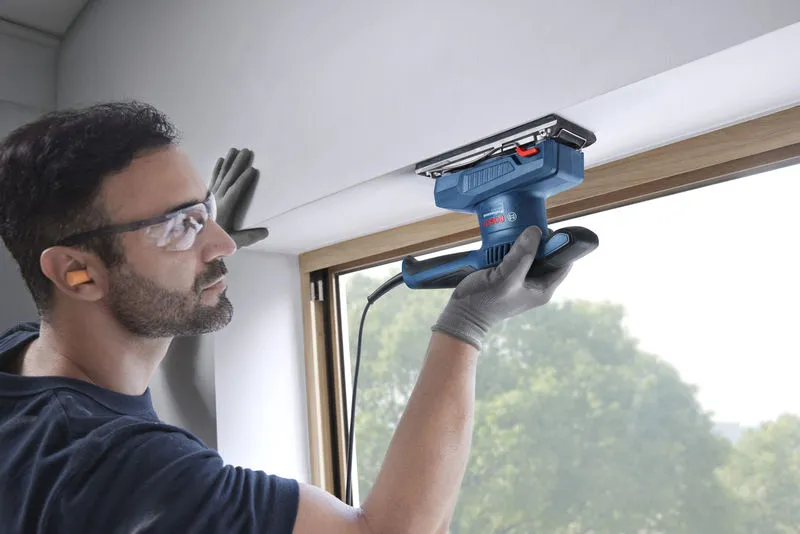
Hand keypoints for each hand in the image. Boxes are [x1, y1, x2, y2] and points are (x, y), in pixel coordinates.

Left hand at [210, 148, 268, 248]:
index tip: (253, 169)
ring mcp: (211, 195)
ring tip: (234, 150)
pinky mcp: (207, 195)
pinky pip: (213, 178)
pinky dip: (217, 168)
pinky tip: (220, 159)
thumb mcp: (234, 241)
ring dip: (228, 162)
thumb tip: (266, 232)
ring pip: (221, 175)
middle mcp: (217, 198)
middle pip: (229, 178)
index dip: (244, 180)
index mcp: (225, 208)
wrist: (192, 240)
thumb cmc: (215, 241)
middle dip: (238, 164)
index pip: (236, 191)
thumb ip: (249, 237)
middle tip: (246, 151)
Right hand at [432, 226, 571, 349]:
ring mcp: (519, 277)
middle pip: (545, 254)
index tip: (548, 231)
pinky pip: (513, 254)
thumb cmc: (485, 303)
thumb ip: (522, 256)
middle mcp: (534, 282)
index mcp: (542, 288)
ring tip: (513, 233)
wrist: (461, 313)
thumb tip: (535, 231)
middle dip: (537, 240)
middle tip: (527, 228)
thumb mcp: (506, 278)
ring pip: (528, 252)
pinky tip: (501, 240)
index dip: (559, 246)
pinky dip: (508, 246)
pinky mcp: (506, 272)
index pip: (562, 262)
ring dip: (521, 241)